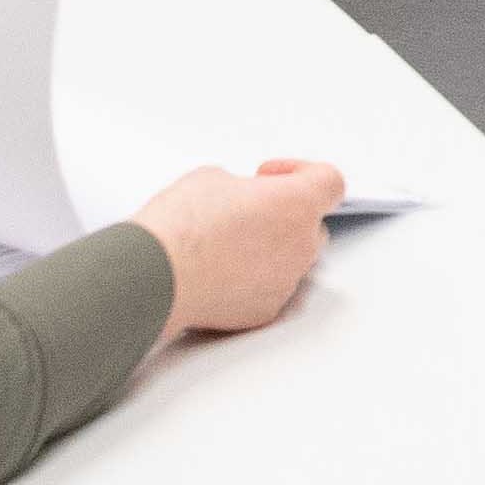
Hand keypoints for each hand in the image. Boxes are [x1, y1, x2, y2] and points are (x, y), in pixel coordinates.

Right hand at [129, 160, 347, 336]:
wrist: (155, 276)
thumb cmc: (181, 227)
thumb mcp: (212, 178)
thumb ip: (246, 189)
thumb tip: (245, 202)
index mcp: (296, 204)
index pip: (330, 182)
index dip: (303, 173)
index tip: (273, 176)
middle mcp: (300, 246)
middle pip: (314, 225)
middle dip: (287, 215)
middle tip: (250, 209)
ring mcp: (285, 282)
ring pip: (292, 260)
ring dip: (271, 248)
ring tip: (229, 241)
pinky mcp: (265, 310)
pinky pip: (271, 288)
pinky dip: (253, 278)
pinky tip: (221, 270)